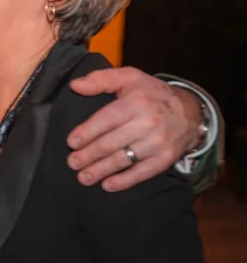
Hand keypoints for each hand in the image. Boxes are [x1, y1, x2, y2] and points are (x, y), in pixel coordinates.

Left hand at [67, 67, 202, 191]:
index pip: (106, 120)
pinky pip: (143, 172)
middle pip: (111, 142)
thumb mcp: (128, 77)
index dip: (87, 132)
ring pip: (124, 159)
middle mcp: (148, 123)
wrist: (191, 112)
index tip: (72, 143)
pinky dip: (125, 181)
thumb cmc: (151, 93)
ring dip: (101, 170)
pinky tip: (108, 185)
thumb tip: (75, 86)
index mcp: (136, 102)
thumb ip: (100, 79)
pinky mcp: (166, 158)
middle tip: (72, 163)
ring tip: (84, 177)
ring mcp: (158, 143)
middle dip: (89, 155)